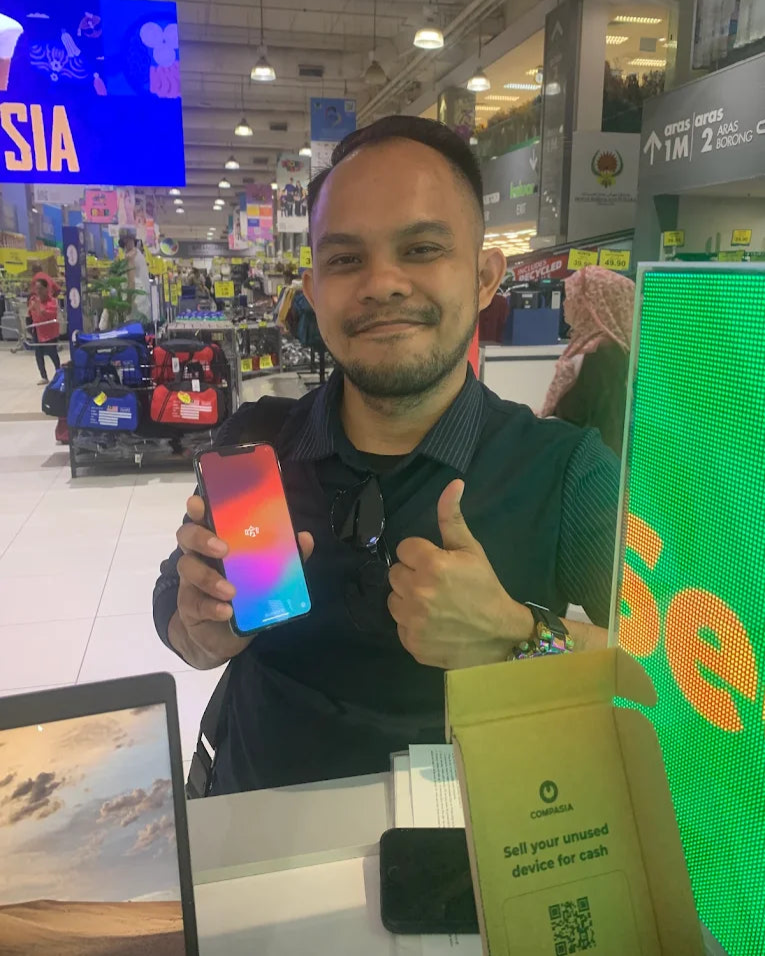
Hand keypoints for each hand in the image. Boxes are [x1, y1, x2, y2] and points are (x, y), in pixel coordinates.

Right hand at [172, 495, 313, 668]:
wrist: (223, 636)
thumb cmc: (244, 595)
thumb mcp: (266, 575)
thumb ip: (284, 557)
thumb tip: (304, 538)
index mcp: (216, 541)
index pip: (203, 518)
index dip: (198, 508)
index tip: (198, 502)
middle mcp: (199, 556)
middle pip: (187, 537)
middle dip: (202, 538)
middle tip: (224, 549)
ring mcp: (191, 582)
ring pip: (188, 568)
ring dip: (209, 578)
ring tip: (231, 590)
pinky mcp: (189, 607)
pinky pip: (195, 603)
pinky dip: (212, 606)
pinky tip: (226, 611)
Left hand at [388, 480, 533, 669]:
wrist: (500, 635)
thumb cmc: (485, 587)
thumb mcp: (471, 549)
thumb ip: (452, 517)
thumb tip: (453, 483)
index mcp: (431, 565)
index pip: (404, 549)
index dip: (421, 555)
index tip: (438, 564)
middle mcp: (417, 592)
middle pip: (395, 574)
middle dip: (413, 576)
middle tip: (438, 585)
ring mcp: (412, 621)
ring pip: (393, 600)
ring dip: (408, 600)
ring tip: (434, 604)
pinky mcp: (410, 643)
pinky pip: (399, 625)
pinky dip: (412, 624)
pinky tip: (434, 623)